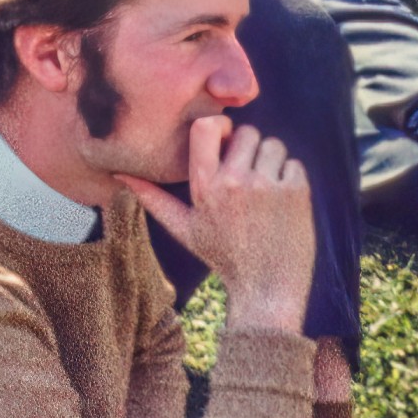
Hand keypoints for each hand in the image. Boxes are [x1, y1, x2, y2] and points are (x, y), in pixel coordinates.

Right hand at [124, 113, 314, 335]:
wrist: (266, 291)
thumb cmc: (224, 258)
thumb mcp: (185, 229)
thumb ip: (153, 198)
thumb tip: (120, 175)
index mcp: (205, 187)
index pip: (207, 126)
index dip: (220, 127)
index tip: (225, 143)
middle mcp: (234, 182)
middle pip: (246, 132)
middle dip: (249, 150)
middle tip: (248, 178)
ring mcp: (267, 185)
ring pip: (273, 144)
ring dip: (271, 162)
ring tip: (265, 191)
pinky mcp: (296, 192)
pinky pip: (294, 162)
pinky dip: (291, 178)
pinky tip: (282, 203)